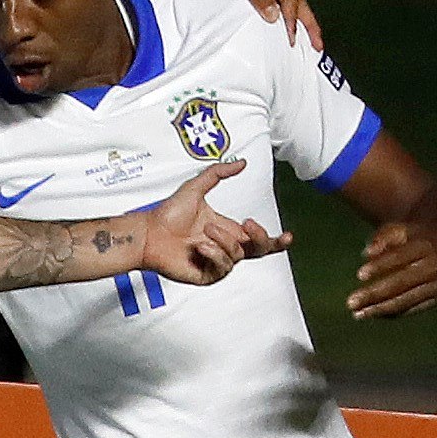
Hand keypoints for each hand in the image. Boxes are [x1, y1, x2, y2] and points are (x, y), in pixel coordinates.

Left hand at [133, 0, 322, 49]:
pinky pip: (274, 2)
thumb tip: (276, 16)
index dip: (293, 20)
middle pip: (296, 0)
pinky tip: (283, 28)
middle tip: (318, 45)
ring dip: (297, 21)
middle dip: (308, 23)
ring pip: (287, 2)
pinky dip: (282, 16)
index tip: (291, 39)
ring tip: (307, 41)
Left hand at [142, 160, 292, 283]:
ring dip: (224, 240)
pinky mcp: (207, 275)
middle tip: (247, 224)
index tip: (289, 236)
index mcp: (228, 230)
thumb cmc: (167, 213)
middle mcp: (226, 247)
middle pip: (259, 250)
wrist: (148, 232)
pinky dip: (213, 254)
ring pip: (238, 255)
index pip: (258, 240)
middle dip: (260, 237)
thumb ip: (218, 173)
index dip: (276, 241)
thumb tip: (241, 162)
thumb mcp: (195, 188)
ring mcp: (217, 262)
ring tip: (203, 232)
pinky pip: (223, 267)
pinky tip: (199, 247)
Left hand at [348, 221, 436, 318]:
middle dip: (375, 294)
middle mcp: (435, 267)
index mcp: (425, 246)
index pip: (400, 257)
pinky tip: (374, 314)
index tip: (359, 275)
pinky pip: (414, 308)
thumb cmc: (416, 236)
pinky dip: (394, 312)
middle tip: (351, 303)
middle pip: (401, 283)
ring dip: (381, 309)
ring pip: (407, 300)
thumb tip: (366, 253)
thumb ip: (382, 237)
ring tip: (358, 314)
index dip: (380, 266)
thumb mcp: (401, 229)